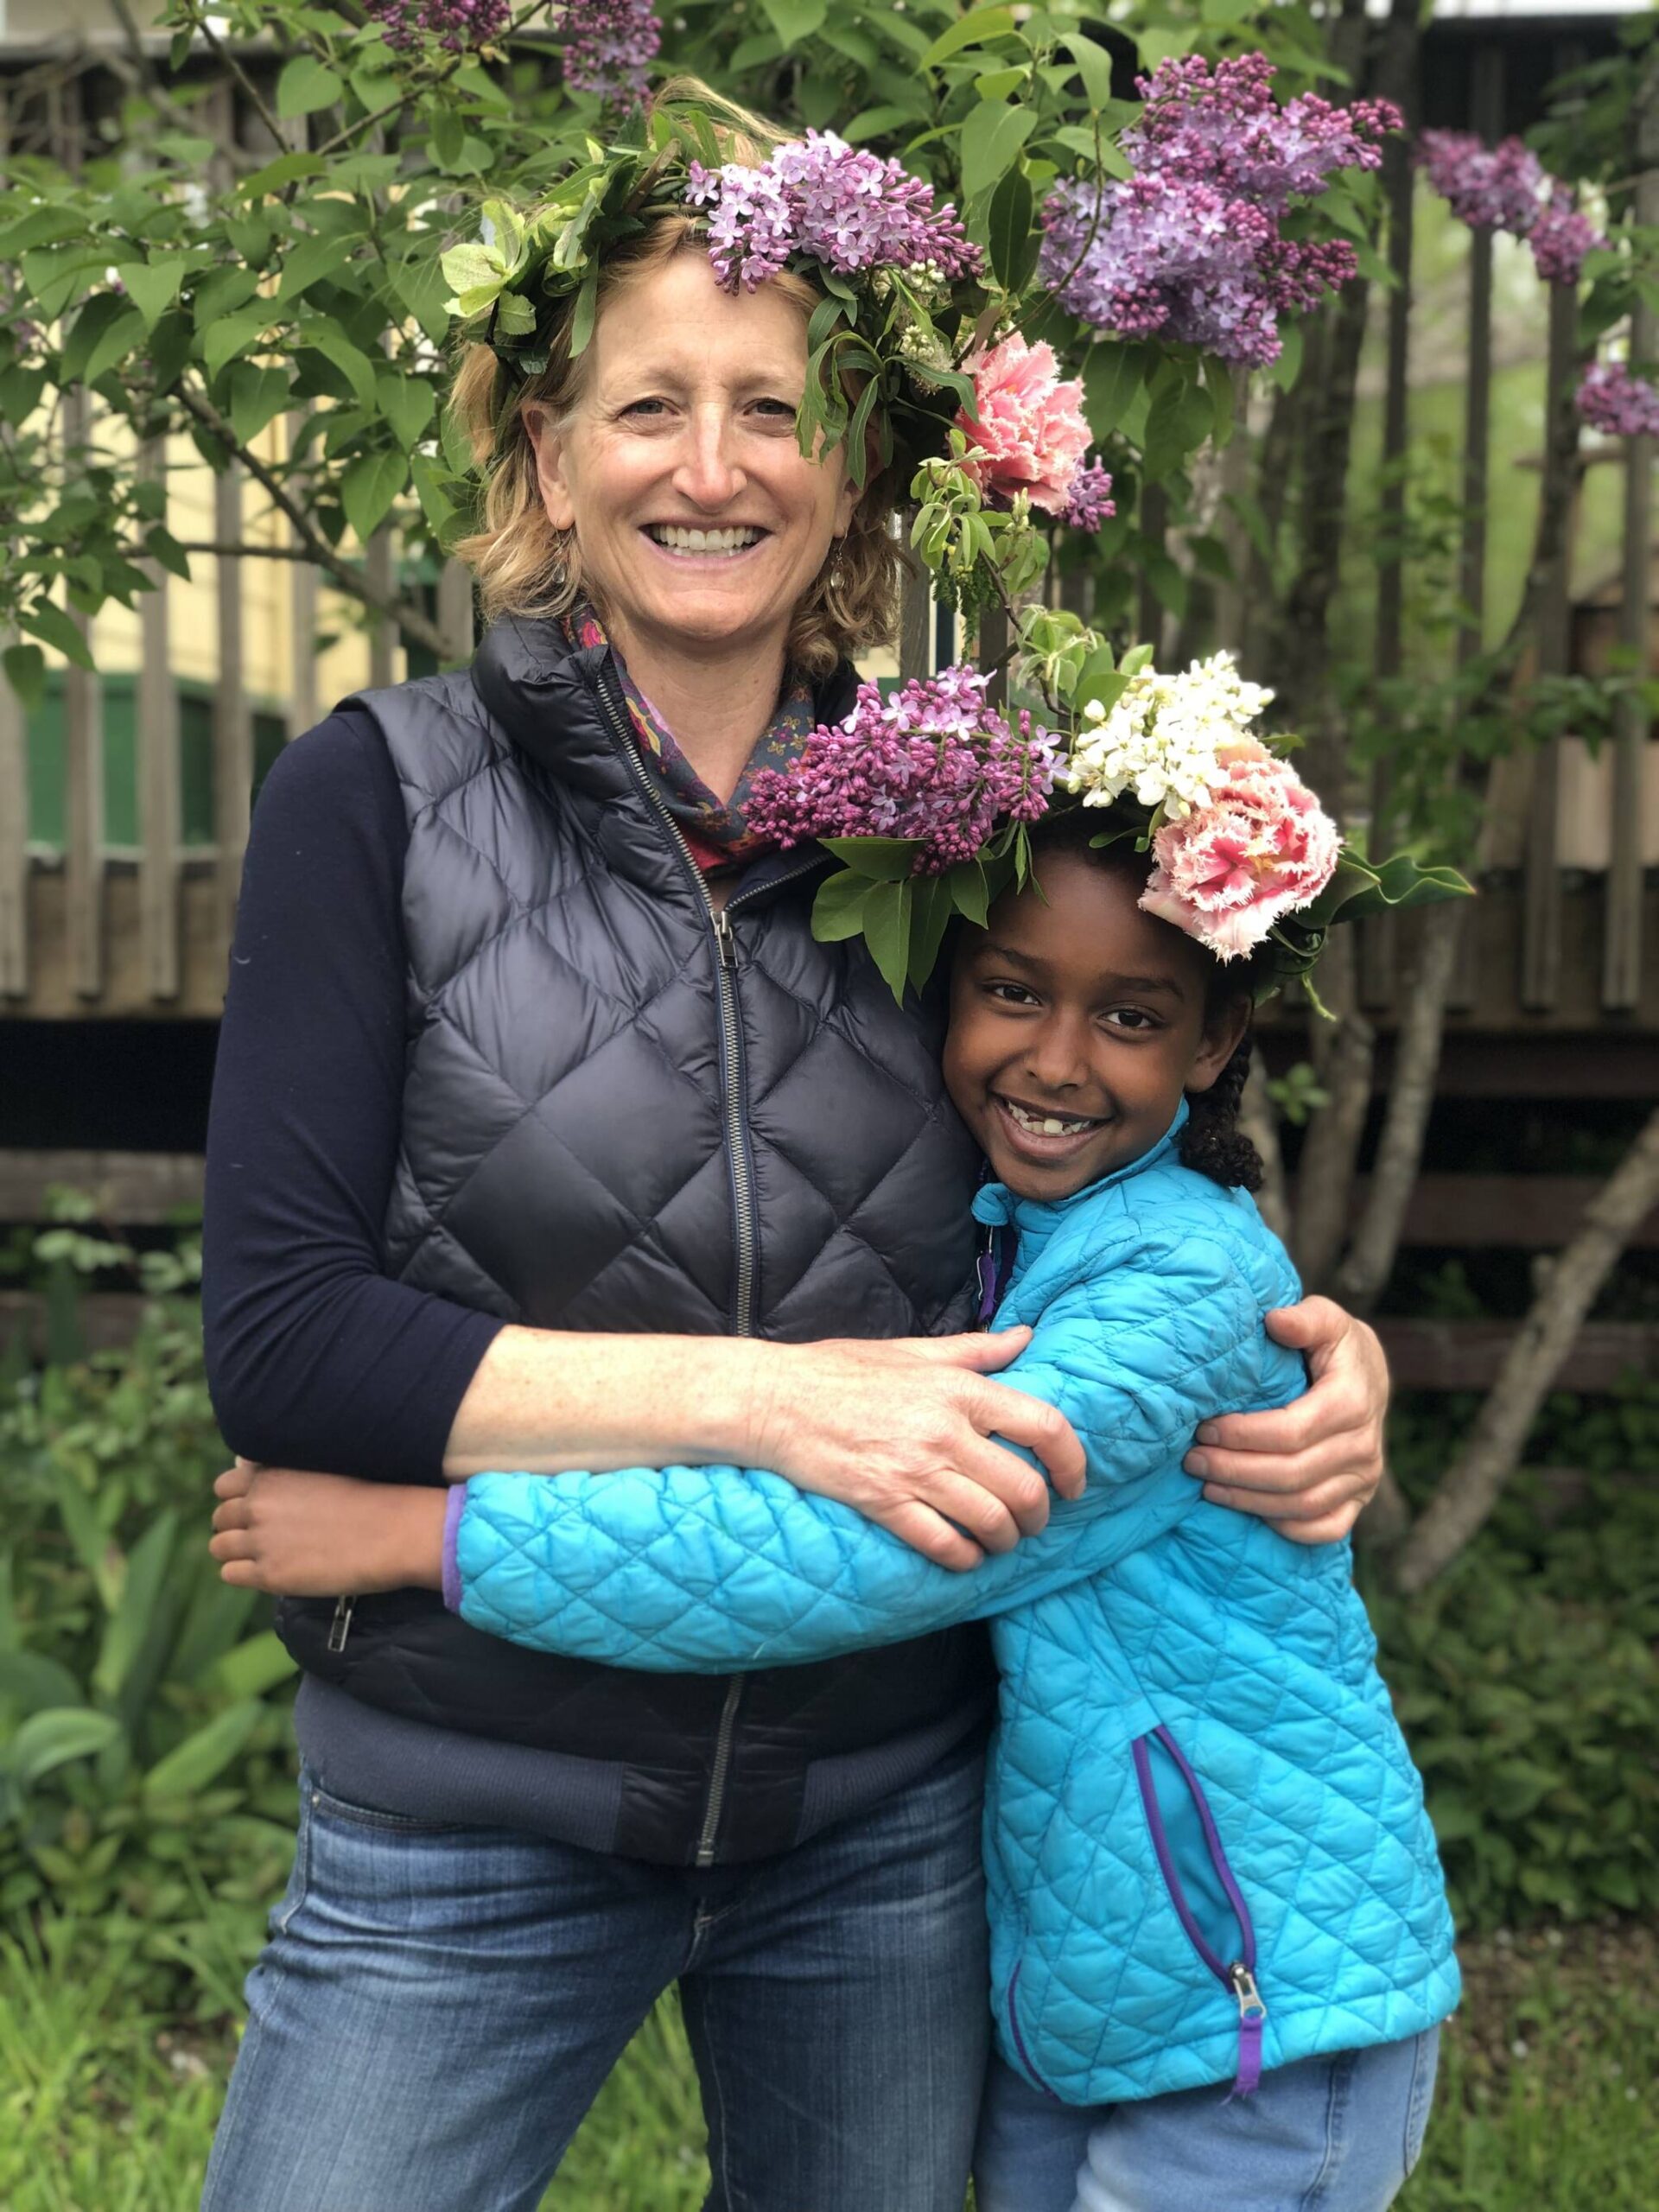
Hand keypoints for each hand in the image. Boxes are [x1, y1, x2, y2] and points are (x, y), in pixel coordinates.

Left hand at [209, 1460, 446, 1595]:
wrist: (392, 1531)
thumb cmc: (366, 1495)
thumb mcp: (318, 1469)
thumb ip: (278, 1472)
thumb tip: (245, 1468)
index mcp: (269, 1476)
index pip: (224, 1486)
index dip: (238, 1498)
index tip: (256, 1508)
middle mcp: (257, 1506)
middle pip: (220, 1518)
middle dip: (236, 1525)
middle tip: (263, 1534)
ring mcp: (260, 1541)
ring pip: (219, 1547)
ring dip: (236, 1550)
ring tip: (264, 1554)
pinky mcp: (269, 1575)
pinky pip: (231, 1573)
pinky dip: (244, 1573)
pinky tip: (269, 1570)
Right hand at [749, 1328, 1085, 1571]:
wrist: (773, 1401)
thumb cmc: (839, 1371)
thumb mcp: (911, 1351)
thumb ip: (975, 1351)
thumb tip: (1026, 1337)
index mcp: (958, 1389)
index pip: (1043, 1426)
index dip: (1072, 1461)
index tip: (1074, 1482)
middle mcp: (945, 1431)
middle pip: (1024, 1488)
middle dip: (1038, 1515)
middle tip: (1032, 1520)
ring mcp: (915, 1471)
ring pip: (990, 1522)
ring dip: (1005, 1540)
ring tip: (999, 1539)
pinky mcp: (885, 1504)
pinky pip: (944, 1544)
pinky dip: (964, 1558)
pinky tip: (963, 1554)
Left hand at [1181, 1297, 1387, 1545]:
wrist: (1370, 1375)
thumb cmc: (1334, 1344)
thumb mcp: (1325, 1319)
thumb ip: (1304, 1318)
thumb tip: (1275, 1320)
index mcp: (1353, 1401)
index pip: (1291, 1431)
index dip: (1243, 1435)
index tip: (1202, 1428)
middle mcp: (1364, 1446)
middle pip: (1292, 1473)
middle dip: (1234, 1471)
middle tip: (1192, 1461)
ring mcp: (1365, 1478)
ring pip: (1303, 1504)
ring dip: (1249, 1500)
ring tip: (1206, 1486)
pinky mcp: (1360, 1499)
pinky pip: (1324, 1528)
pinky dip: (1285, 1527)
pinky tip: (1247, 1511)